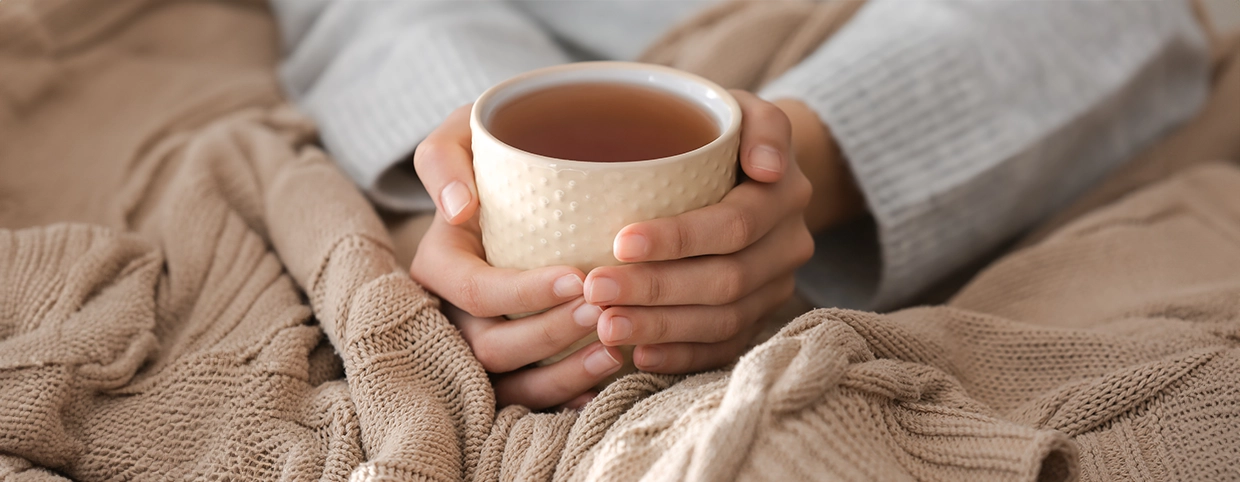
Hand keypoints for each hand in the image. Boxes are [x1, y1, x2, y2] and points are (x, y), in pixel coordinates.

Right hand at [410, 105, 621, 409]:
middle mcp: (450, 312)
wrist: (518, 178)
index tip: (577, 277)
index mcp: (438, 262)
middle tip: (603, 312)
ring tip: (614, 352)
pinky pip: (530, 396)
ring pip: (510, 381)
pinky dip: (567, 394)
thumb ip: (444, 159)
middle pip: (491, 345)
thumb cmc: (492, 152)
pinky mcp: (509, 365)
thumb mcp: (460, 136)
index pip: (473, 290)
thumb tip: (458, 210)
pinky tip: (606, 380)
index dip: (522, 293)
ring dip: (563, 373)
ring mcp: (478, 343)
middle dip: (550, 334)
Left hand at [584, 91, 817, 373]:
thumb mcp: (739, 109)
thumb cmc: (723, 134)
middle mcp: (788, 245)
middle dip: (657, 290)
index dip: (680, 238)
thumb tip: (767, 166)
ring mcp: (776, 286)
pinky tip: (640, 357)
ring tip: (606, 326)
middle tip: (596, 290)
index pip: (734, 224)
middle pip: (726, 280)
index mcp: (783, 193)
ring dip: (662, 328)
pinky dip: (683, 357)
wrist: (754, 170)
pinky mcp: (759, 317)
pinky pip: (725, 347)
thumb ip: (759, 124)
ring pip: (725, 320)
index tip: (621, 242)